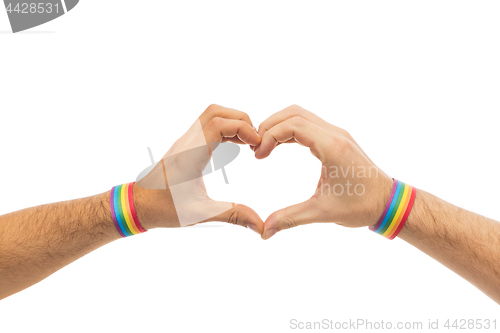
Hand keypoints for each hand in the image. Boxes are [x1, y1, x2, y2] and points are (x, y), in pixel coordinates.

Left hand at [134, 104, 263, 233]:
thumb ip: (233, 216)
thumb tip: (261, 227)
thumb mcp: (201, 214)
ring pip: (211, 115)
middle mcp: (187, 143)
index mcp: (190, 155)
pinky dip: (225, 128)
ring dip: (233, 122)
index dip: (243, 129)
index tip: (256, 146)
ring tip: (248, 143)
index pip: (219, 124)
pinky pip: (207, 125)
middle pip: (216, 112)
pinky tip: (235, 145)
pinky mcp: (186, 145)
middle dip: (241, 121)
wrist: (138, 205)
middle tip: (255, 142)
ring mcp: (185, 141)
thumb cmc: (165, 209)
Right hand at [255, 105, 392, 238]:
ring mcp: (337, 134)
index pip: (293, 125)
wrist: (388, 202)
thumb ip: (290, 218)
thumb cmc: (361, 206)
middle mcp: (335, 134)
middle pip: (294, 113)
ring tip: (264, 147)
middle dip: (270, 126)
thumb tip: (264, 232)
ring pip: (301, 115)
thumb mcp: (322, 213)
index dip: (270, 136)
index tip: (259, 156)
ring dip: (279, 126)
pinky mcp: (337, 139)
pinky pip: (308, 124)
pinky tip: (279, 146)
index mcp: (333, 147)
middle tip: (256, 148)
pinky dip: (290, 131)